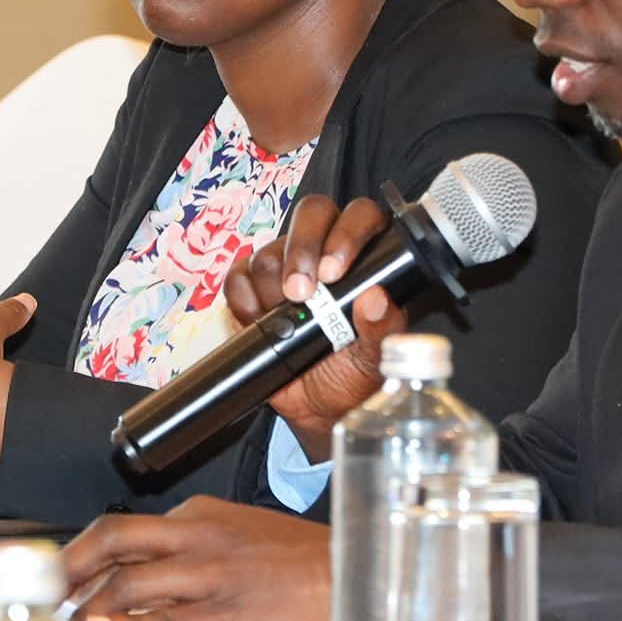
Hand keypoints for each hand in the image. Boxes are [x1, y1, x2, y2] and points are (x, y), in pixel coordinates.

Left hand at [62, 496, 331, 620]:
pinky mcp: (222, 617)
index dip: (85, 552)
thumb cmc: (305, 563)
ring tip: (65, 620)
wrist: (351, 582)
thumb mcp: (243, 535)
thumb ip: (195, 546)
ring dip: (87, 603)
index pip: (126, 527)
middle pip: (114, 539)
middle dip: (69, 564)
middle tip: (44, 588)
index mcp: (203, 514)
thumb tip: (151, 573)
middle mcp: (199, 538)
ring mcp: (208, 577)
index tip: (64, 571)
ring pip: (128, 582)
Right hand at [222, 195, 408, 459]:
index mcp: (367, 257)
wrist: (316, 407)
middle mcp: (326, 249)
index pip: (360, 216)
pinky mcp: (253, 284)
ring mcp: (287, 263)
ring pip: (272, 247)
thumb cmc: (352, 374)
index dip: (345, 234)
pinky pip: (239, 274)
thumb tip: (377, 300)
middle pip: (312, 213)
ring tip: (284, 318)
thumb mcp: (375, 358)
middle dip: (301, 250)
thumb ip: (382, 328)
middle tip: (299, 294)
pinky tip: (259, 321)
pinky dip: (245, 299)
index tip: (333, 273)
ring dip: (273, 285)